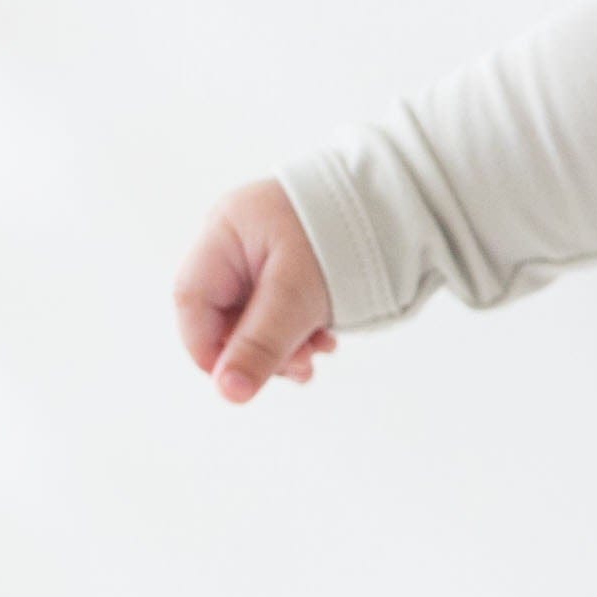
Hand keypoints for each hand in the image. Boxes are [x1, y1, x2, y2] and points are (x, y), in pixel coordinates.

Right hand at [173, 179, 338, 401]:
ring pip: (256, 315)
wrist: (404, 204)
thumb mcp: (298, 295)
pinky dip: (298, 330)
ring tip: (318, 354)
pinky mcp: (293, 264)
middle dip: (255, 350)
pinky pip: (282, 307)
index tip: (237, 382)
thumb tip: (228, 392)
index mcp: (225, 232)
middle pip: (224, 312)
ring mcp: (265, 251)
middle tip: (299, 371)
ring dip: (282, 345)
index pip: (192, 300)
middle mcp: (238, 240)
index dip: (207, 348)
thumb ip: (261, 344)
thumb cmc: (345, 237)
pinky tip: (325, 339)